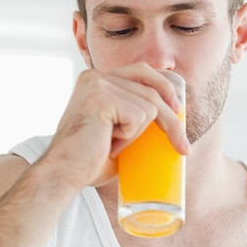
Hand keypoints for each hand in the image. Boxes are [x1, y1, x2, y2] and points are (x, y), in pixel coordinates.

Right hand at [43, 63, 189, 190]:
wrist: (63, 175)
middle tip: (183, 147)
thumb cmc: (88, 161)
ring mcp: (98, 84)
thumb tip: (173, 118)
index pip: (143, 72)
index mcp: (98, 79)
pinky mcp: (101, 97)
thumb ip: (134, 117)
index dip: (165, 89)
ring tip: (113, 146)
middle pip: (152, 89)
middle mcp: (96, 76)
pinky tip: (108, 143)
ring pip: (149, 105)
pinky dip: (130, 137)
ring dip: (139, 134)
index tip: (179, 111)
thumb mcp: (117, 132)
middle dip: (172, 119)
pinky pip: (139, 116)